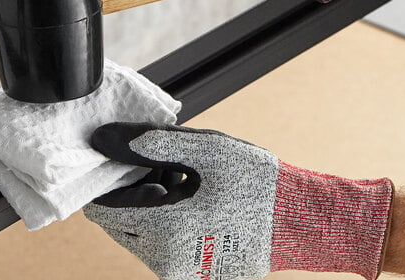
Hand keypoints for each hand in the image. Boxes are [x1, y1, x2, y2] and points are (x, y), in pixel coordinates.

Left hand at [83, 122, 392, 279]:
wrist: (299, 219)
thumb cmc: (257, 183)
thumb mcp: (205, 150)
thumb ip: (150, 143)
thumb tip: (105, 139)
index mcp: (165, 232)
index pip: (105, 209)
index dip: (110, 179)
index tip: (127, 156)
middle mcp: (166, 263)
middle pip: (119, 222)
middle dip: (132, 189)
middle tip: (164, 163)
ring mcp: (180, 273)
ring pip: (139, 234)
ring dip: (150, 203)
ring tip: (183, 176)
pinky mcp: (193, 274)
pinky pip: (161, 246)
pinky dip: (166, 218)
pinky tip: (192, 196)